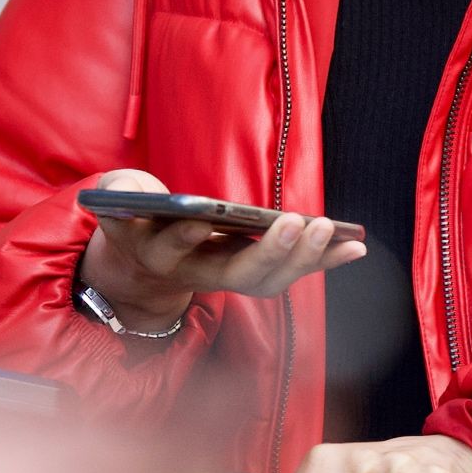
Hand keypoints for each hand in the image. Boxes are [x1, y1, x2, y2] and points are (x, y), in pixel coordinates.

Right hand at [81, 168, 365, 327]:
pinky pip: (293, 271)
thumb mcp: (116, 203)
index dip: (183, 236)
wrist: (143, 257)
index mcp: (157, 254)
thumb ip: (117, 194)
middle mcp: (195, 274)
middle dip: (267, 252)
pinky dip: (325, 260)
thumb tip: (131, 192)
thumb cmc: (133, 216)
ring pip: (268, 280)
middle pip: (234, 274)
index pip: (170, 249)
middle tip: (295, 223)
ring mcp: (228, 276)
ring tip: (330, 229)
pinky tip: (355, 244)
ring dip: (303, 258)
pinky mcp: (255, 271)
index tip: (200, 218)